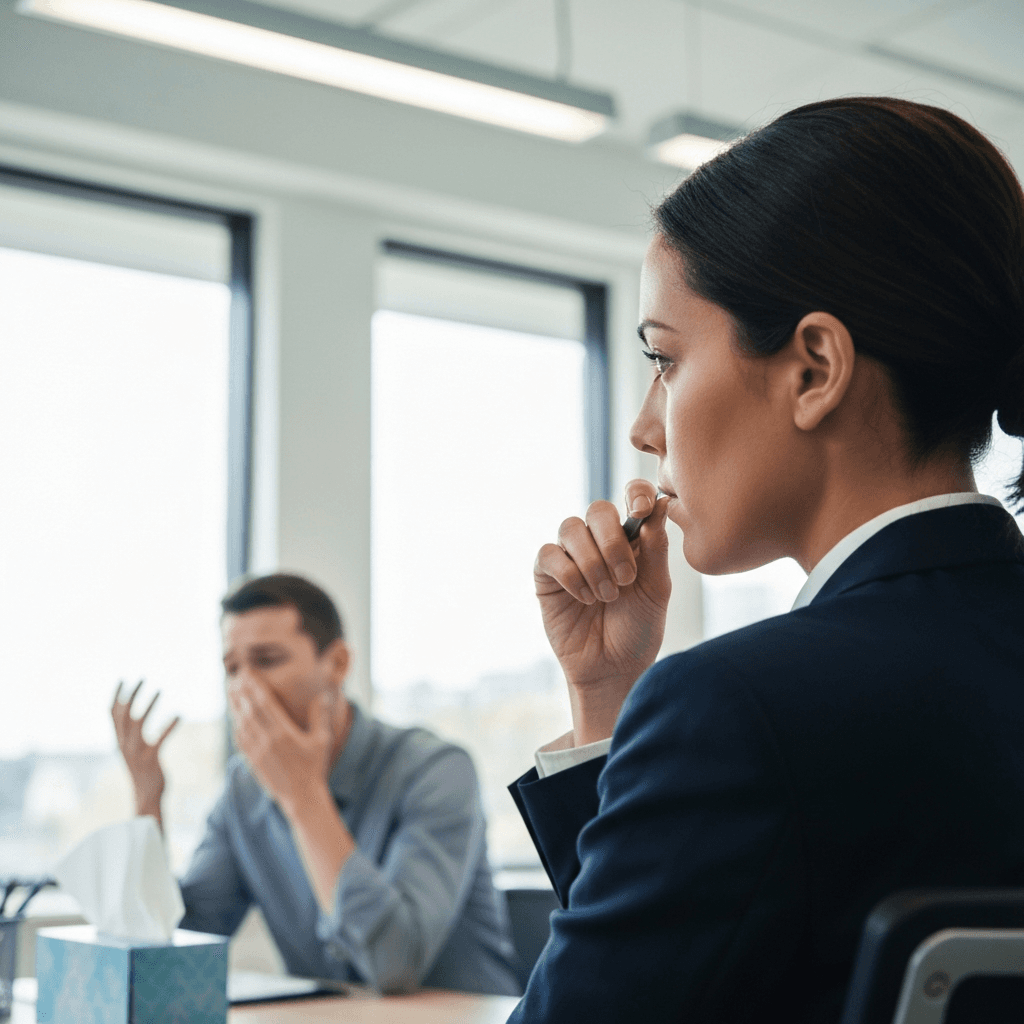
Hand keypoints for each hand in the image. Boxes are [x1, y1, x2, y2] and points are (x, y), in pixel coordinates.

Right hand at [111, 680, 178, 820]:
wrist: (146, 797)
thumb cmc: (143, 772)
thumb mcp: (132, 751)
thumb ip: (130, 736)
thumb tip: (131, 719)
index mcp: (119, 741)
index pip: (112, 715)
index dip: (115, 696)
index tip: (122, 679)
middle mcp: (124, 745)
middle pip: (123, 714)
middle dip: (131, 694)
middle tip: (142, 678)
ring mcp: (136, 752)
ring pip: (138, 722)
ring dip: (149, 704)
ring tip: (160, 690)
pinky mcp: (150, 759)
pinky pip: (160, 739)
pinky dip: (169, 725)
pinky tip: (180, 714)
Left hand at [228, 679, 334, 818]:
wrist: (301, 798)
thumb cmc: (314, 768)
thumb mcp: (322, 740)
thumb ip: (320, 716)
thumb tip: (322, 695)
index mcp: (283, 733)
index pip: (265, 703)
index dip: (255, 686)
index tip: (248, 672)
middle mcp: (267, 741)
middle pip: (249, 710)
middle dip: (241, 692)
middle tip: (235, 676)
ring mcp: (257, 752)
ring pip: (241, 723)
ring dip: (235, 706)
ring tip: (231, 691)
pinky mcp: (253, 762)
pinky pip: (240, 739)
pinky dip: (236, 725)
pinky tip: (235, 717)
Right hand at [535, 480, 671, 743]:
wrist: (614, 669)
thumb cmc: (639, 629)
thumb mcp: (657, 590)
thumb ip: (656, 549)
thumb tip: (658, 505)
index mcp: (632, 538)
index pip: (631, 496)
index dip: (636, 493)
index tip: (642, 509)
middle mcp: (599, 541)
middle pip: (597, 510)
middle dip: (612, 542)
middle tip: (626, 578)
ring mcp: (571, 556)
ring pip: (571, 528)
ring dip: (592, 562)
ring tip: (607, 596)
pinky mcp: (546, 575)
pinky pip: (549, 555)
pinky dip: (570, 575)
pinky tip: (585, 598)